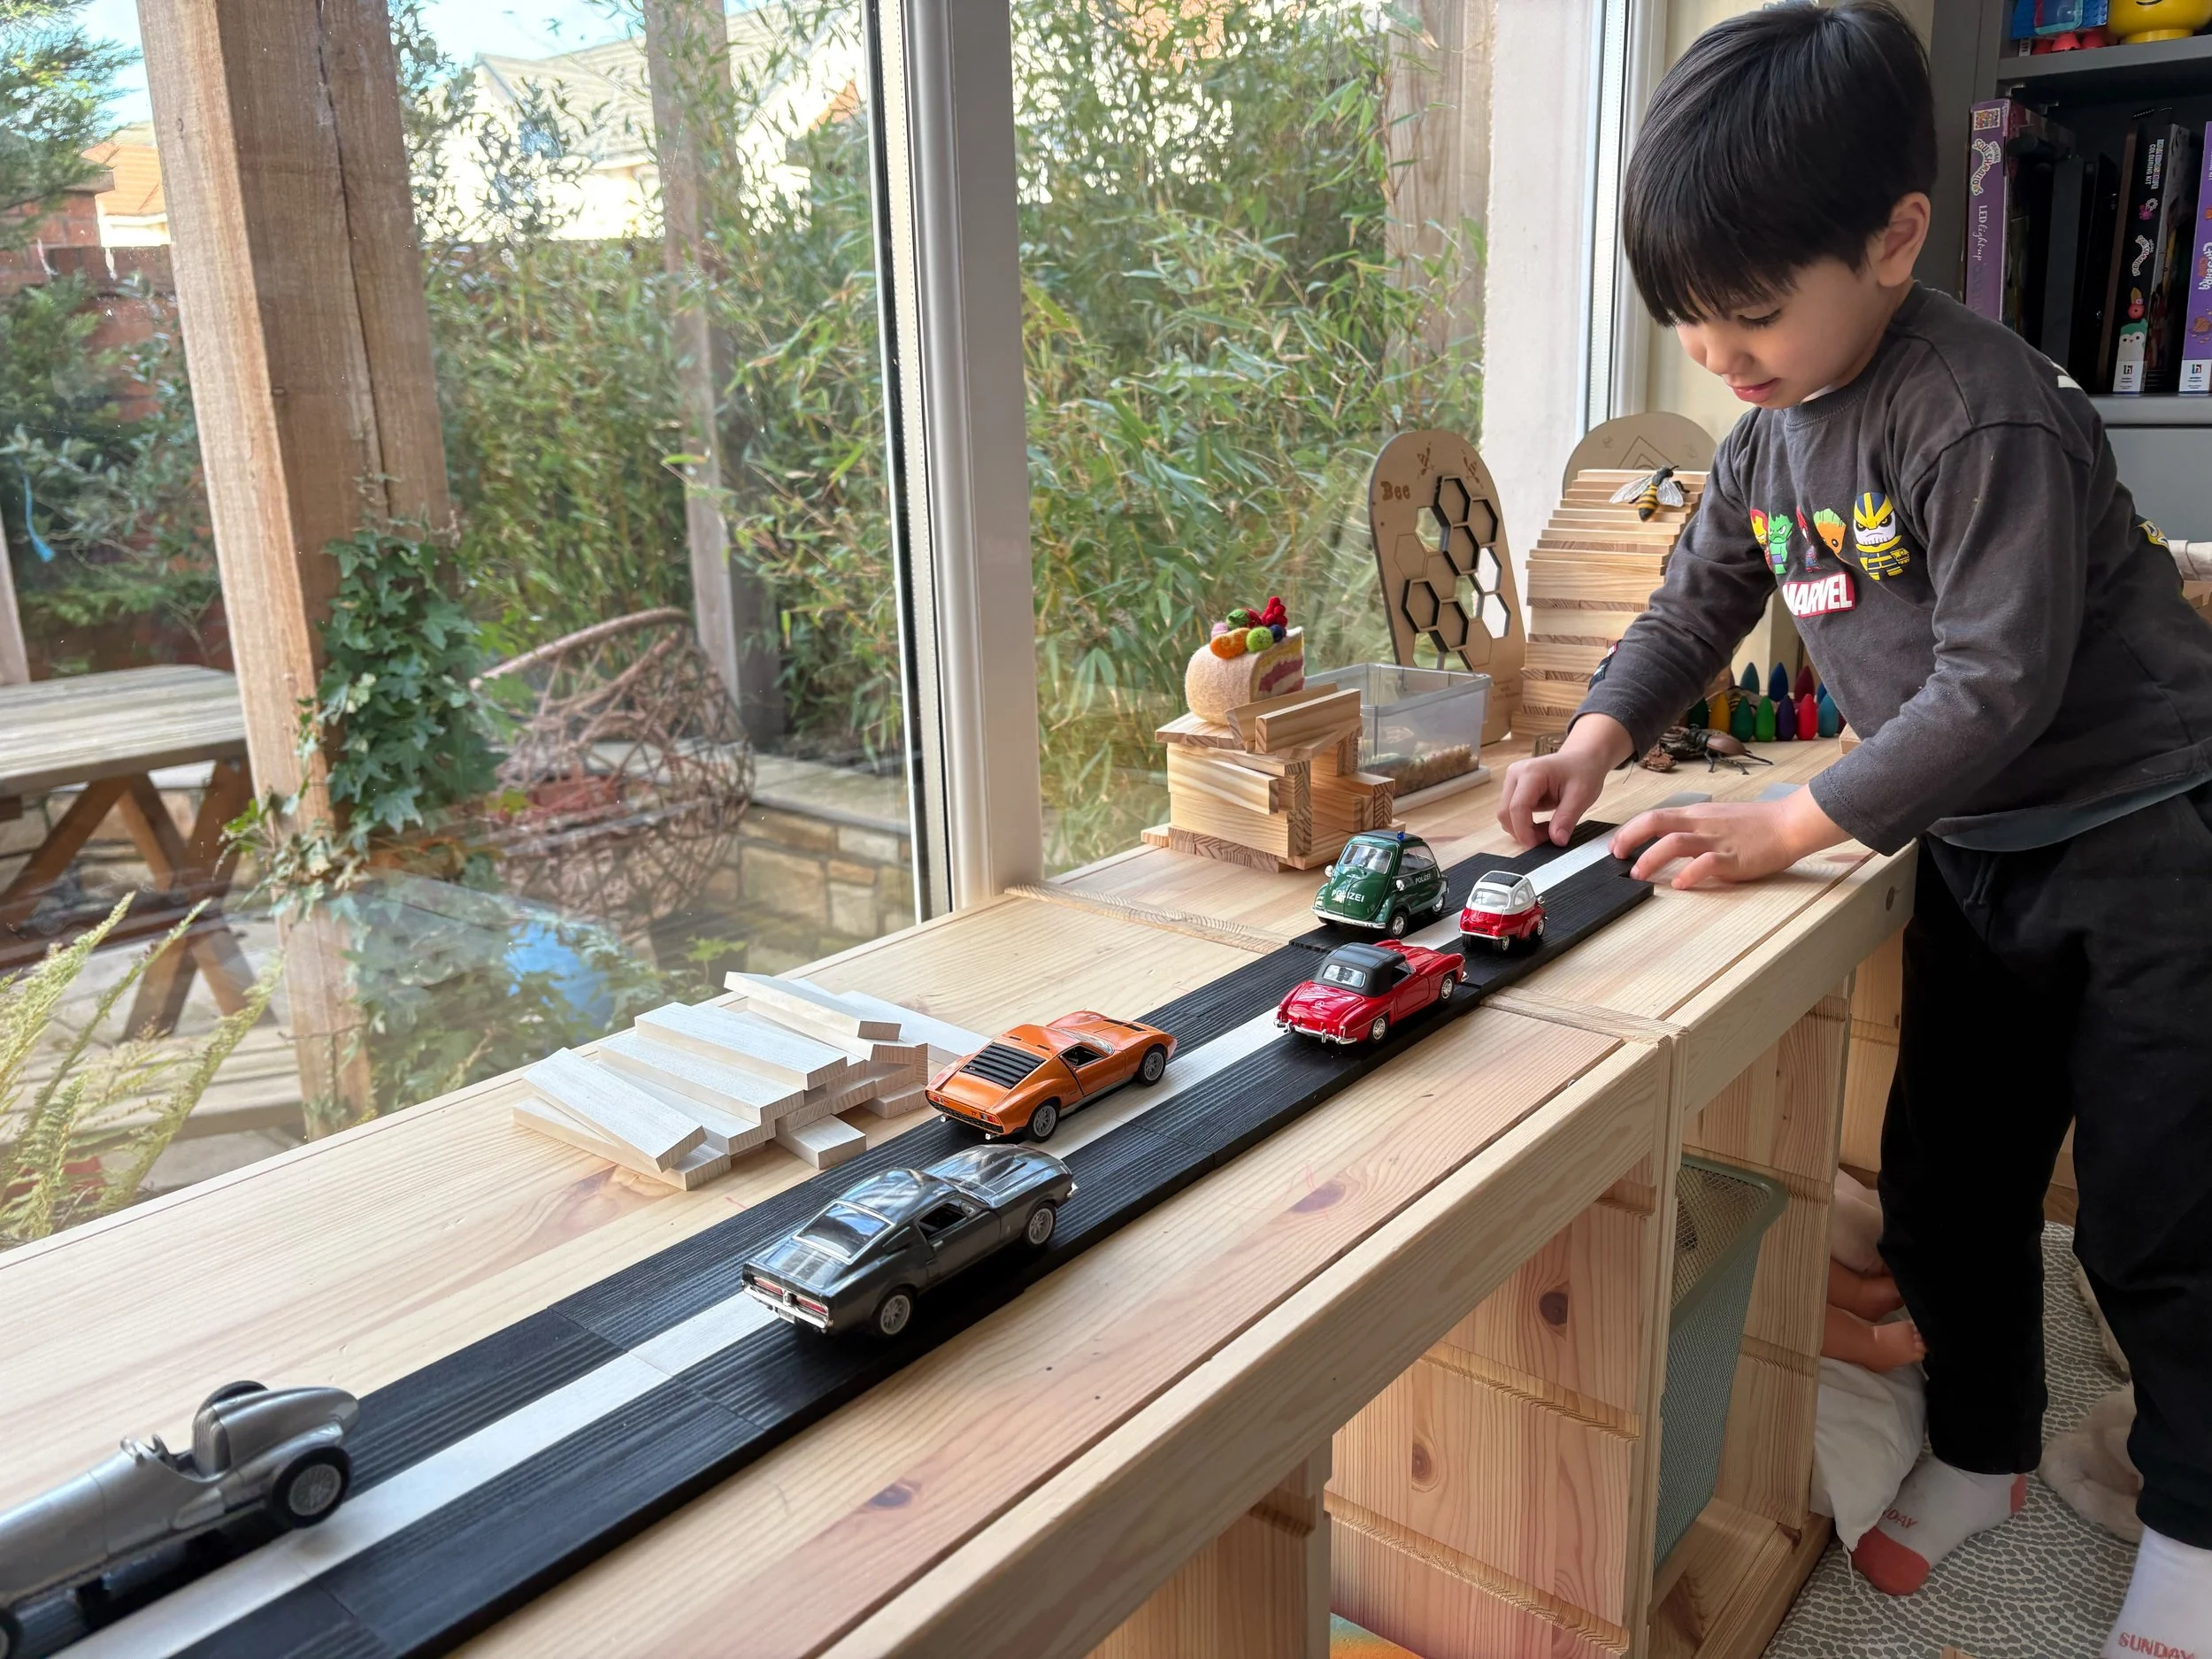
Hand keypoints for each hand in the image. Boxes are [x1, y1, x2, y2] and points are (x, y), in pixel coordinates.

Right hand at [1498, 714, 1632, 846]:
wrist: (1582, 758)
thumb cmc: (1583, 771)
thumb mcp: (1581, 796)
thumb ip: (1566, 818)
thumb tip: (1556, 840)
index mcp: (1531, 772)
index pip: (1517, 807)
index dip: (1524, 831)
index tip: (1537, 847)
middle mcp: (1515, 774)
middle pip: (1505, 812)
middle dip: (1522, 832)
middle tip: (1547, 840)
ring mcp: (1512, 781)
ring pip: (1505, 815)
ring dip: (1523, 830)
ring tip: (1548, 831)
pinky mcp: (1514, 789)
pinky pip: (1511, 813)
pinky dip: (1524, 825)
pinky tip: (1542, 825)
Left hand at [1610, 791, 1846, 887]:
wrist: (1788, 824)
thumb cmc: (1753, 824)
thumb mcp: (1715, 818)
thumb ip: (1691, 828)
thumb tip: (1664, 839)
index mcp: (1695, 815)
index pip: (1652, 817)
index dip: (1629, 830)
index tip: (1615, 846)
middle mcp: (1700, 824)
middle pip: (1655, 823)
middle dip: (1630, 840)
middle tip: (1617, 858)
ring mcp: (1716, 841)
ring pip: (1674, 843)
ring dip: (1650, 859)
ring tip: (1638, 875)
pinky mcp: (1733, 858)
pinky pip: (1706, 863)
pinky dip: (1689, 874)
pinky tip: (1679, 884)